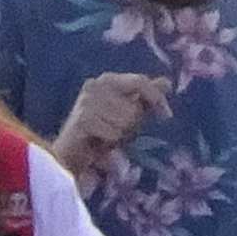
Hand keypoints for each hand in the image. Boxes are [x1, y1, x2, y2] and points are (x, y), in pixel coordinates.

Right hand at [52, 71, 167, 186]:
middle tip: (118, 132)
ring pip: (125, 121)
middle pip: (134, 107)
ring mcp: (87, 101)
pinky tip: (98, 143)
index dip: (156, 98)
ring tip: (107, 136)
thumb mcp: (128, 114)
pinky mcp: (83, 119)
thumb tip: (167, 82)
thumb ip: (145, 98)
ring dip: (120, 135)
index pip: (140, 81)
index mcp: (107, 80)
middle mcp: (95, 85)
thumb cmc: (101, 133)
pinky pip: (114, 134)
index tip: (167, 116)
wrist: (69, 155)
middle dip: (133, 124)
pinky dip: (110, 142)